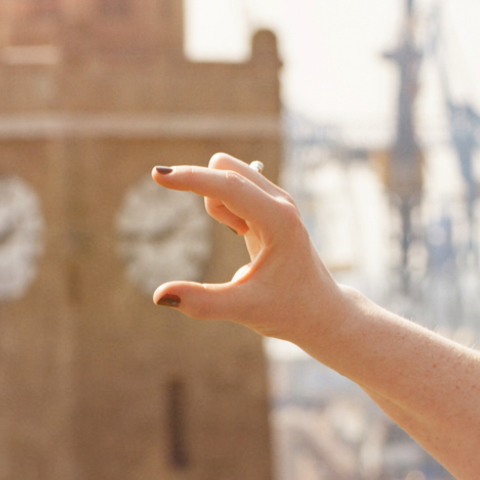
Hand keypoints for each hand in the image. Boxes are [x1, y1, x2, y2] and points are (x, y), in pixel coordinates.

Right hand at [147, 153, 356, 347]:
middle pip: (225, 169)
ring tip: (241, 236)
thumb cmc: (289, 310)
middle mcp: (281, 202)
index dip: (192, 178)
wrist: (320, 310)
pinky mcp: (271, 206)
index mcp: (279, 221)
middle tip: (233, 232)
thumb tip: (159, 296)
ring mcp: (278, 201)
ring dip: (218, 203)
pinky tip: (244, 233)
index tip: (158, 176)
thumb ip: (203, 302)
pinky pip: (234, 188)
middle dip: (207, 192)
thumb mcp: (245, 310)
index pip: (229, 185)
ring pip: (228, 175)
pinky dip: (225, 208)